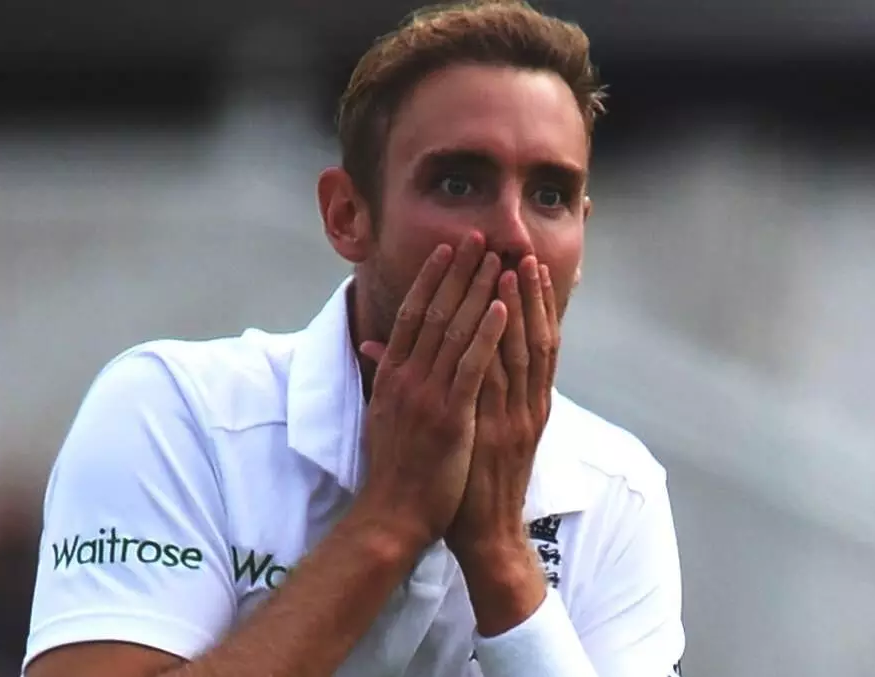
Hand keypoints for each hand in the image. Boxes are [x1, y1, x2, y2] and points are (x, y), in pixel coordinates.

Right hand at [353, 233, 506, 552]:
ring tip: (496, 259)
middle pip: (433, 312)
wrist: (393, 516)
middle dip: (457, 272)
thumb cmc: (393, 469)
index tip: (447, 250)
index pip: (410, 314)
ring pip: (454, 331)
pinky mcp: (450, 417)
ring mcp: (427, 396)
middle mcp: (406, 379)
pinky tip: (502, 307)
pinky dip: (486, 334)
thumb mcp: (382, 415)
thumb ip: (384, 375)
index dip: (430, 279)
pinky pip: (471, 367)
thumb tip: (371, 344)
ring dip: (477, 291)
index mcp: (392, 377)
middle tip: (477, 237)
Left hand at [445, 256, 560, 635]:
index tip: (526, 267)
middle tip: (525, 250)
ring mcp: (518, 416)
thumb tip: (453, 367)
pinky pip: (504, 377)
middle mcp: (530, 405)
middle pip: (535, 338)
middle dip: (530, 294)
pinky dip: (502, 341)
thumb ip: (473, 398)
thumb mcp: (479, 436)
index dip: (533, 305)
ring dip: (519, 305)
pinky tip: (498, 311)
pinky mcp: (503, 430)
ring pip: (523, 350)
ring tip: (513, 264)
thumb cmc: (474, 486)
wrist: (487, 537)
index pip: (536, 344)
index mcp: (528, 406)